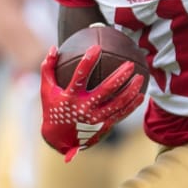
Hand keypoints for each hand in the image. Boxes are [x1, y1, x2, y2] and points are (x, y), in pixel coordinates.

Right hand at [39, 44, 144, 161]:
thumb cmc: (52, 109)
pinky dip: (131, 105)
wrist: (58, 139)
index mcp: (70, 98)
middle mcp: (84, 109)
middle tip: (130, 65)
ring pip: (118, 104)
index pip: (80, 77)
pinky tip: (140, 95)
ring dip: (131, 90)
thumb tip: (54, 47)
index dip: (88, 62)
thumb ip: (48, 68)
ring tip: (141, 77)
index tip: (97, 48)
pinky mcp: (104, 127)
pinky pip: (120, 114)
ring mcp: (96, 119)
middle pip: (106, 90)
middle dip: (120, 76)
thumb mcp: (46, 89)